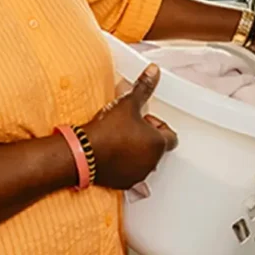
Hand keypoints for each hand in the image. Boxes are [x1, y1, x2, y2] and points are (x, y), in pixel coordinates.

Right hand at [86, 65, 177, 189]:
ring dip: (136, 152)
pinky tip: (112, 155)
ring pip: (144, 161)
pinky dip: (124, 166)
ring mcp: (138, 174)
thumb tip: (154, 72)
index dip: (158, 125)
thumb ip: (144, 87)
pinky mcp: (124, 183)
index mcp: (158, 143)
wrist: (84, 152)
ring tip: (118, 140)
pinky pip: (130, 173)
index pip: (171, 135)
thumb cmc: (107, 130)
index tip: (144, 120)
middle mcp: (152, 162)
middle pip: (156, 148)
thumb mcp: (127, 103)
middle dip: (146, 138)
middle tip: (129, 127)